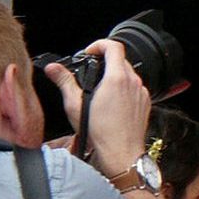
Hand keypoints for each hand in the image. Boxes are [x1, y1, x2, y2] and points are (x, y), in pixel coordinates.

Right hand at [43, 39, 150, 175]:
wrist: (121, 153)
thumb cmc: (100, 133)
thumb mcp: (74, 105)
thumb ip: (64, 82)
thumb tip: (53, 69)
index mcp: (117, 78)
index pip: (114, 46)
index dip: (99, 45)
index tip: (89, 52)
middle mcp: (133, 82)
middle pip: (121, 60)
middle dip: (105, 62)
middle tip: (91, 71)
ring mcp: (142, 92)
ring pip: (128, 75)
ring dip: (114, 76)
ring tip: (99, 90)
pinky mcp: (145, 102)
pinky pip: (134, 88)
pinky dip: (123, 89)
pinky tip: (111, 103)